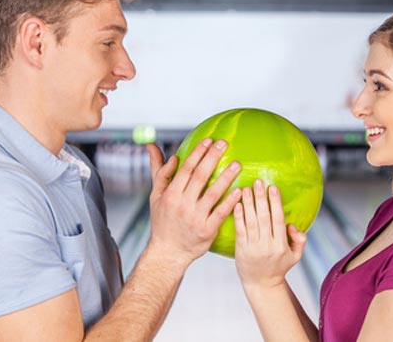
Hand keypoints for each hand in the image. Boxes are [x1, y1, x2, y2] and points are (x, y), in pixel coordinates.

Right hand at [146, 139, 241, 266]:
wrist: (168, 252)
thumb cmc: (163, 221)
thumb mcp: (156, 196)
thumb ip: (159, 171)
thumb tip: (153, 146)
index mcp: (171, 194)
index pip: (186, 169)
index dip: (198, 153)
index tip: (209, 140)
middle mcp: (182, 204)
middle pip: (200, 176)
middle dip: (213, 157)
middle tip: (225, 143)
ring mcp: (195, 218)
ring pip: (213, 193)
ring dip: (226, 177)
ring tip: (237, 163)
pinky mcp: (207, 230)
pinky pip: (220, 213)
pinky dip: (230, 202)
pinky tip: (239, 190)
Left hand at [234, 179, 305, 289]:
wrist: (261, 284)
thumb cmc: (279, 266)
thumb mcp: (295, 256)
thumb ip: (299, 240)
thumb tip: (292, 225)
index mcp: (281, 245)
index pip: (278, 219)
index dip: (275, 203)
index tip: (273, 187)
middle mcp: (267, 245)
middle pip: (264, 217)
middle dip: (261, 198)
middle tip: (258, 181)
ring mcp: (253, 247)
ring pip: (251, 222)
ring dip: (248, 204)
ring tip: (245, 188)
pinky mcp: (241, 249)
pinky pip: (239, 230)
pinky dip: (238, 216)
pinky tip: (236, 204)